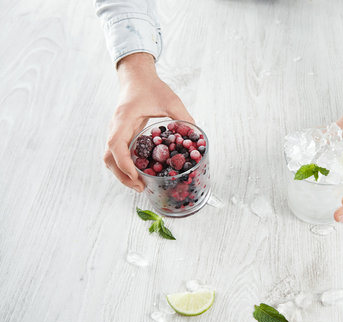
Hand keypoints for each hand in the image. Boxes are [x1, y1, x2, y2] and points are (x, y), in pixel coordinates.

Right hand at [104, 53, 193, 191]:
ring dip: (121, 174)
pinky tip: (139, 173)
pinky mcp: (119, 134)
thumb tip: (197, 135)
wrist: (137, 78)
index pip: (116, 144)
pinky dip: (124, 166)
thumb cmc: (151, 87)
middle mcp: (115, 127)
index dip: (124, 163)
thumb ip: (183, 117)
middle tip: (141, 188)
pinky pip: (116, 154)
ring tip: (139, 185)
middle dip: (122, 175)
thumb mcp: (171, 100)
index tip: (136, 176)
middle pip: (109, 158)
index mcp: (124, 119)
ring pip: (110, 158)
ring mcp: (115, 132)